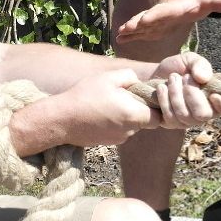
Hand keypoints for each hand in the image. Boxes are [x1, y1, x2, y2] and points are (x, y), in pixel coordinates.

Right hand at [45, 68, 162, 147]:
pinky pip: (118, 131)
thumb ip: (129, 77)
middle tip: (124, 96)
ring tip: (107, 103)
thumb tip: (137, 83)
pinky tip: (99, 113)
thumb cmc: (85, 96)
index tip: (146, 97)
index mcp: (134, 115)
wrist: (61, 119)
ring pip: (130, 126)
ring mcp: (118, 139)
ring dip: (125, 116)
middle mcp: (129, 130)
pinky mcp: (107, 142)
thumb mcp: (108, 77)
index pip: (158, 117)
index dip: (156, 107)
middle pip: (144, 122)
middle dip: (139, 109)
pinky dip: (114, 123)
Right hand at [116, 0, 220, 43]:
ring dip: (129, 30)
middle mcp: (159, 15)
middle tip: (125, 28)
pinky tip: (118, 38)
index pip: (162, 12)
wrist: (178, 0)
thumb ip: (218, 3)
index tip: (146, 19)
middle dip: (136, 23)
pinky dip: (128, 35)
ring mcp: (152, 22)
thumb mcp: (206, 2)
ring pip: (139, 26)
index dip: (154, 15)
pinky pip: (137, 32)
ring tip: (118, 34)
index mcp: (171, 10)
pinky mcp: (149, 29)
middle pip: (146, 19)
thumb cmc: (194, 4)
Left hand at [150, 52, 220, 125]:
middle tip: (184, 77)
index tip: (214, 94)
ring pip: (185, 116)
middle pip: (204, 115)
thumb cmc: (180, 68)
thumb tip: (203, 78)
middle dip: (192, 94)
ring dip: (176, 93)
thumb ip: (200, 64)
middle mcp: (206, 113)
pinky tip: (162, 88)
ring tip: (172, 78)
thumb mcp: (191, 59)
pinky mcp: (172, 124)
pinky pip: (170, 118)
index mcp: (219, 98)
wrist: (156, 74)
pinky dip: (164, 99)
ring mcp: (189, 121)